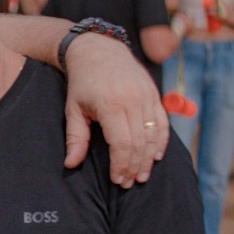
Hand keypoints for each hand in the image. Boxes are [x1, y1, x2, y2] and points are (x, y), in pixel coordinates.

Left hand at [62, 34, 168, 186]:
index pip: (122, 144)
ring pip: (154, 134)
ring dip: (149, 158)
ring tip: (142, 175)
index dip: (121, 165)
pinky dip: (161, 141)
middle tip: (129, 183)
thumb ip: (75, 138)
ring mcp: (147, 96)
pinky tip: (156, 156)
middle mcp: (133, 100)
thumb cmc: (82, 83)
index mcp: (111, 105)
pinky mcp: (154, 94)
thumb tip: (70, 164)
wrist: (100, 50)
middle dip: (135, 166)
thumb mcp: (73, 109)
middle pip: (140, 143)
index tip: (117, 180)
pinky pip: (162, 122)